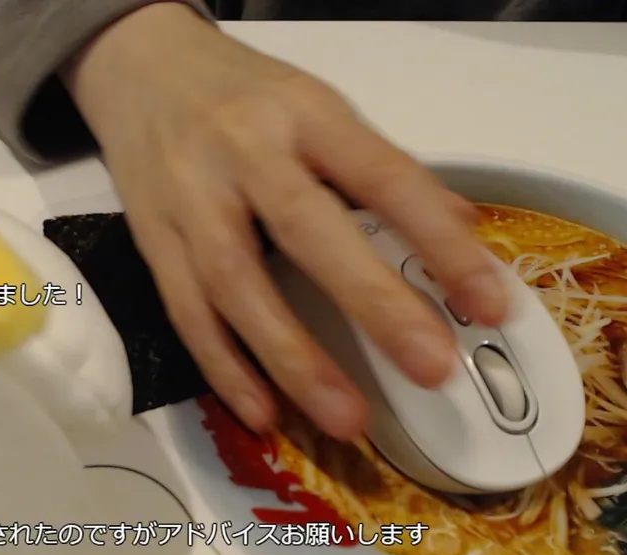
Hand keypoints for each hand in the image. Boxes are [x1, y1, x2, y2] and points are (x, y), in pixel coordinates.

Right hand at [64, 3, 507, 439]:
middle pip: (307, 230)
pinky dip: (225, 368)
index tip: (488, 303)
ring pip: (236, 285)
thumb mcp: (318, 107)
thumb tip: (458, 231)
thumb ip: (378, 168)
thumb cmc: (243, 94)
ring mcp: (190, 198)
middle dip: (372, 304)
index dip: (437, 241)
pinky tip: (263, 413)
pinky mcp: (151, 240)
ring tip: (345, 417)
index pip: (382, 177)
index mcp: (305, 114)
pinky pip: (186, 312)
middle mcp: (245, 152)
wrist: (138, 65)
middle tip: (429, 367)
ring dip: (292, 359)